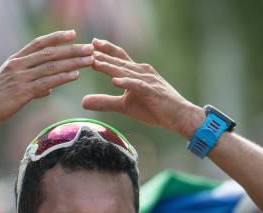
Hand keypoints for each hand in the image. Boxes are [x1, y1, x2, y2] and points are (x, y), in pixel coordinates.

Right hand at [0, 30, 93, 130]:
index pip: (39, 43)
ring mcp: (20, 78)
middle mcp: (18, 65)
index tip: (73, 33)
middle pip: (49, 53)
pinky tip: (75, 75)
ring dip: (72, 62)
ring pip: (51, 66)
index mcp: (14, 61)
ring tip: (89, 60)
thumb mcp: (11, 87)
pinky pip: (47, 82)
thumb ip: (32, 85)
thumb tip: (48, 88)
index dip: (56, 37)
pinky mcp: (22, 92)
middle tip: (89, 47)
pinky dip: (62, 78)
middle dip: (71, 49)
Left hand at [82, 38, 203, 137]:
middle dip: (103, 55)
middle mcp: (141, 71)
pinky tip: (114, 82)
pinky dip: (126, 83)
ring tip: (94, 62)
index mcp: (136, 72)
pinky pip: (137, 86)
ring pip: (125, 71)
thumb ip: (105, 102)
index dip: (105, 50)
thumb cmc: (154, 109)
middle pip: (119, 61)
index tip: (90, 45)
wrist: (180, 116)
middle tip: (87, 48)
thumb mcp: (124, 106)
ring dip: (110, 67)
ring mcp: (148, 80)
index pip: (118, 58)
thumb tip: (83, 102)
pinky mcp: (153, 92)